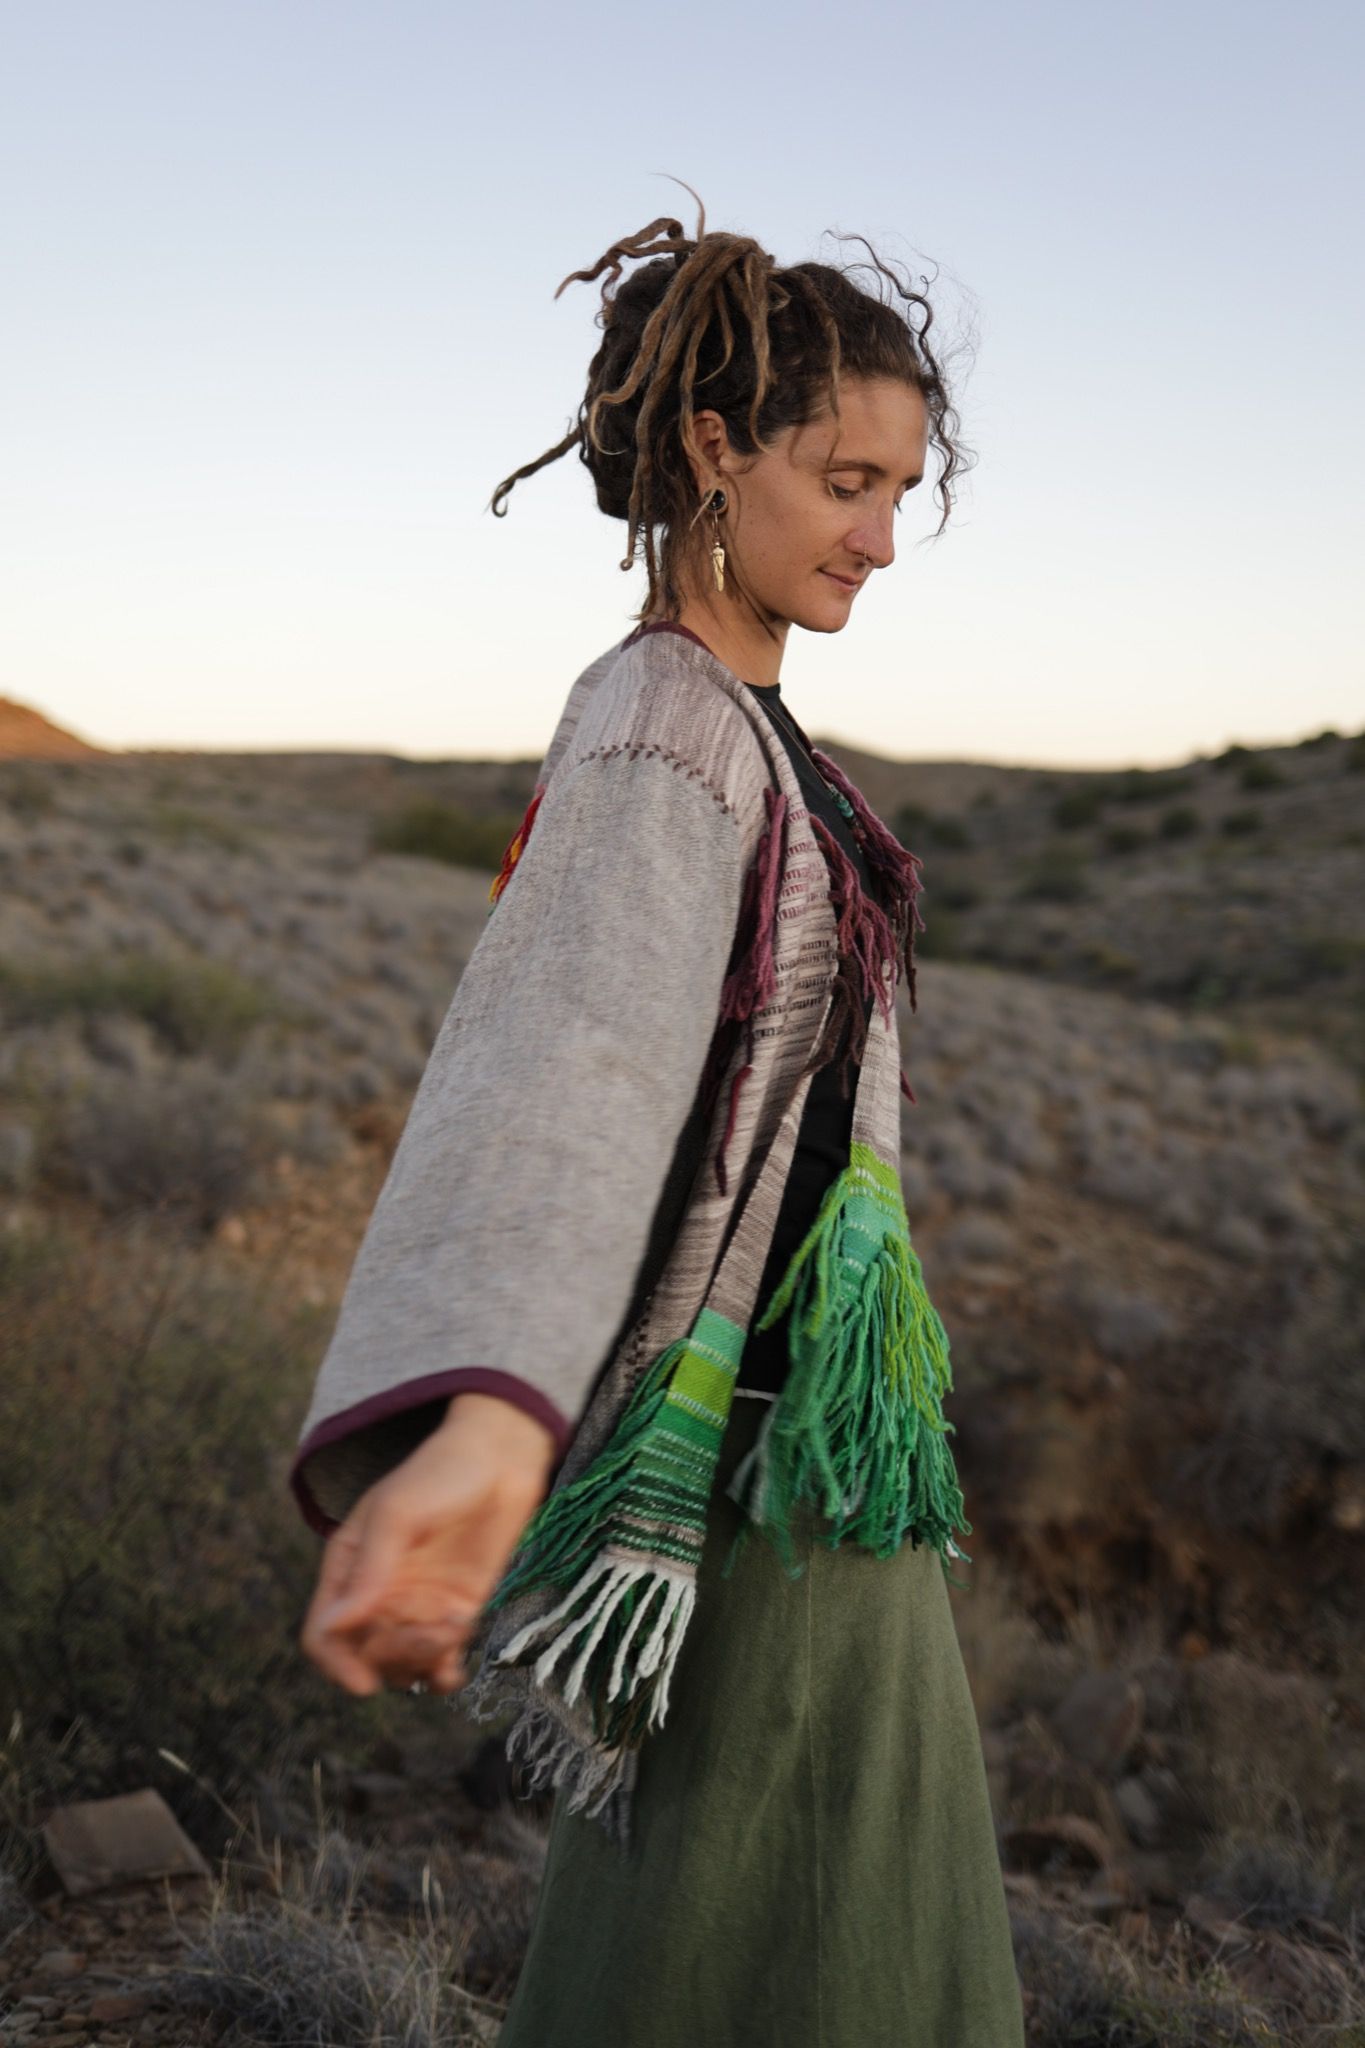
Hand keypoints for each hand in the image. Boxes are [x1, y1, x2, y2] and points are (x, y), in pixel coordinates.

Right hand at [299, 1394, 556, 1697]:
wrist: (500, 1461)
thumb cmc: (439, 1473)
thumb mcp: (396, 1513)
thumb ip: (369, 1569)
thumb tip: (334, 1626)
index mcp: (347, 1568)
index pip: (323, 1635)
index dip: (336, 1665)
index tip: (364, 1684)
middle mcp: (376, 1596)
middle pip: (365, 1657)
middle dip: (396, 1657)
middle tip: (437, 1633)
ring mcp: (415, 1608)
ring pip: (401, 1666)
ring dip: (424, 1661)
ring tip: (456, 1627)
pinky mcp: (453, 1614)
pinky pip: (436, 1665)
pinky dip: (442, 1675)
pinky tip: (456, 1666)